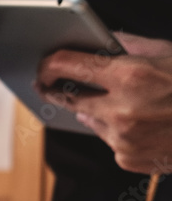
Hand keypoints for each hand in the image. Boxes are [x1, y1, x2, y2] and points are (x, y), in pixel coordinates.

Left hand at [37, 31, 171, 173]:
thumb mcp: (166, 53)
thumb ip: (125, 46)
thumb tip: (96, 41)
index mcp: (130, 76)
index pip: (66, 66)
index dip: (48, 64)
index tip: (42, 64)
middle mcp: (121, 110)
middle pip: (68, 98)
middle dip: (59, 89)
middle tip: (50, 82)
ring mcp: (123, 139)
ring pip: (90, 121)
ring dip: (98, 111)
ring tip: (126, 101)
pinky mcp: (127, 159)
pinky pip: (109, 141)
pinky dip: (118, 131)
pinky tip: (144, 123)